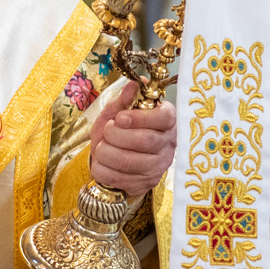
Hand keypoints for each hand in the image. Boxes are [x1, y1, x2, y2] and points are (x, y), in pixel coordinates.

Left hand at [89, 80, 175, 196]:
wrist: (112, 157)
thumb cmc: (119, 129)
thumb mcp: (118, 110)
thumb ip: (125, 98)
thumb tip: (134, 84)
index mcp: (167, 121)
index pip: (164, 118)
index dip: (140, 118)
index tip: (120, 118)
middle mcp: (168, 145)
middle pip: (145, 140)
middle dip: (117, 134)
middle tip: (107, 130)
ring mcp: (158, 167)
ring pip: (130, 161)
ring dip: (107, 152)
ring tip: (102, 145)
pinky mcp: (145, 184)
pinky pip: (118, 178)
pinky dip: (102, 168)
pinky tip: (101, 162)